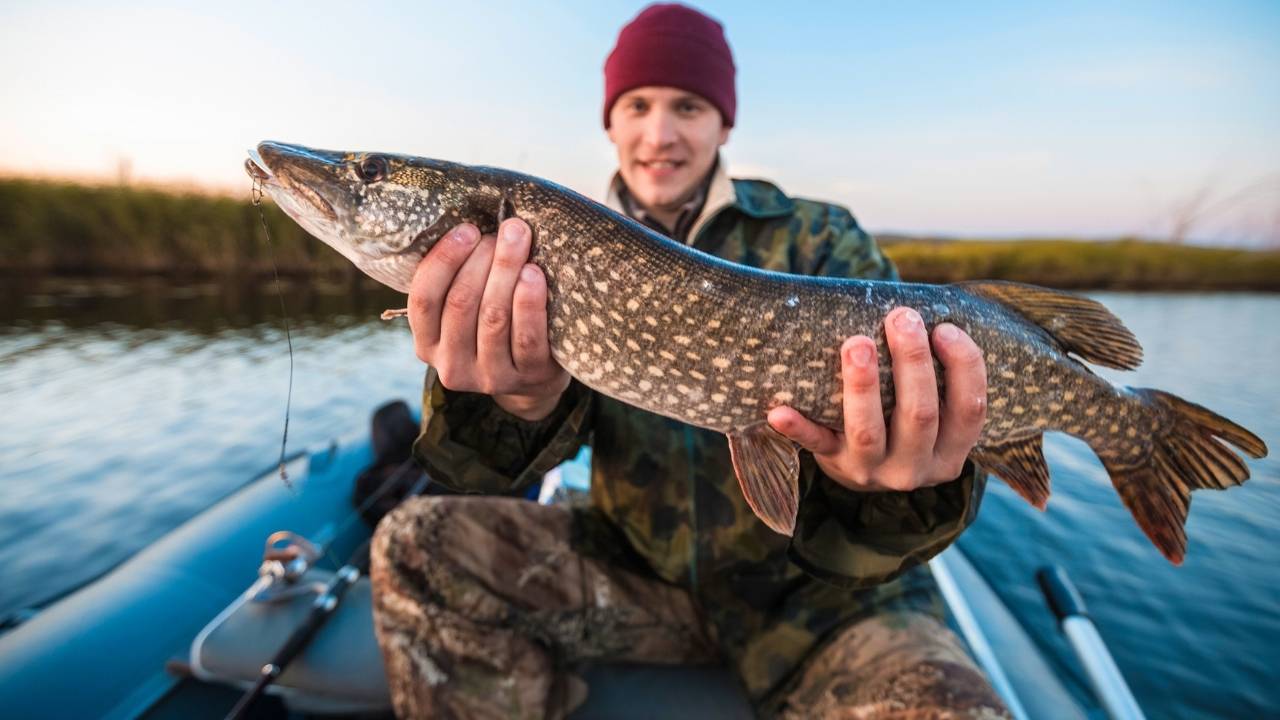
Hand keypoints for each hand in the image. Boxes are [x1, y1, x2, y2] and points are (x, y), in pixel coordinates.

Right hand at [408, 218, 570, 420]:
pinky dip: (529, 301)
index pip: (424, 299)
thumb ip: (456, 279)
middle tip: (506, 229)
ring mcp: (490, 376)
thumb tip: (465, 217)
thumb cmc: (494, 326)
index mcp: (427, 344)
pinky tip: (534, 273)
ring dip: (505, 271)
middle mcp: (452, 366)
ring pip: (493, 316)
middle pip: (461, 303)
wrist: (534, 377)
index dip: (444, 259)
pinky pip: (527, 336)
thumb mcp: (465, 312)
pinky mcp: (528, 378)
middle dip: (482, 258)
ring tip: (519, 239)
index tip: (468, 229)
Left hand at [767, 306, 986, 491]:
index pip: (970, 409)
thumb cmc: (902, 413)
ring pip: (868, 431)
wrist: (863, 465)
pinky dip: (797, 429)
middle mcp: (915, 467)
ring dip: (862, 386)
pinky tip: (778, 411)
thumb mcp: (933, 405)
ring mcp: (872, 470)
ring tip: (856, 344)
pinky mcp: (833, 464)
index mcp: (950, 450)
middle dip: (912, 363)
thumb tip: (922, 307)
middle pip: (920, 415)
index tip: (945, 328)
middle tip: (901, 318)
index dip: (963, 366)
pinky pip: (814, 445)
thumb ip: (936, 370)